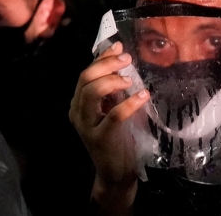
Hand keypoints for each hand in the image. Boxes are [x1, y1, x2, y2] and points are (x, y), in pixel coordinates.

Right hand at [69, 42, 149, 208]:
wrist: (115, 173)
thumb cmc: (116, 139)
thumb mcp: (111, 109)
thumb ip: (112, 88)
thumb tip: (119, 57)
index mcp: (78, 103)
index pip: (85, 73)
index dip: (101, 58)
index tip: (118, 47)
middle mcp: (77, 112)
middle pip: (85, 79)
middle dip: (106, 64)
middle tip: (127, 60)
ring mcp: (87, 125)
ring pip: (92, 93)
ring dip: (112, 81)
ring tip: (130, 80)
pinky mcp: (101, 138)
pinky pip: (114, 115)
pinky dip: (130, 103)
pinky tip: (143, 96)